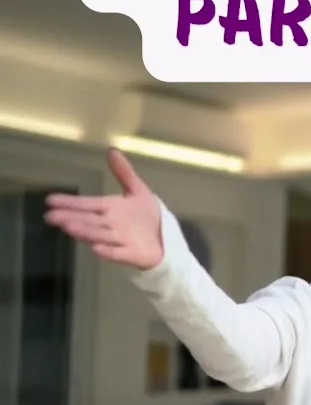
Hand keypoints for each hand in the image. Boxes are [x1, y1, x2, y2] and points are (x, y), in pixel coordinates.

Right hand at [43, 149, 163, 269]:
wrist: (165, 237)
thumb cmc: (146, 215)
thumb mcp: (138, 190)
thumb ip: (124, 173)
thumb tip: (112, 150)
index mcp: (110, 208)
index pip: (87, 204)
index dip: (70, 202)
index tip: (50, 200)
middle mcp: (111, 224)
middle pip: (88, 220)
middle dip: (70, 218)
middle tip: (51, 217)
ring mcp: (120, 240)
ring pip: (99, 235)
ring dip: (85, 232)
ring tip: (69, 228)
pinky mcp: (132, 253)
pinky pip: (119, 253)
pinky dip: (108, 251)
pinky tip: (97, 249)